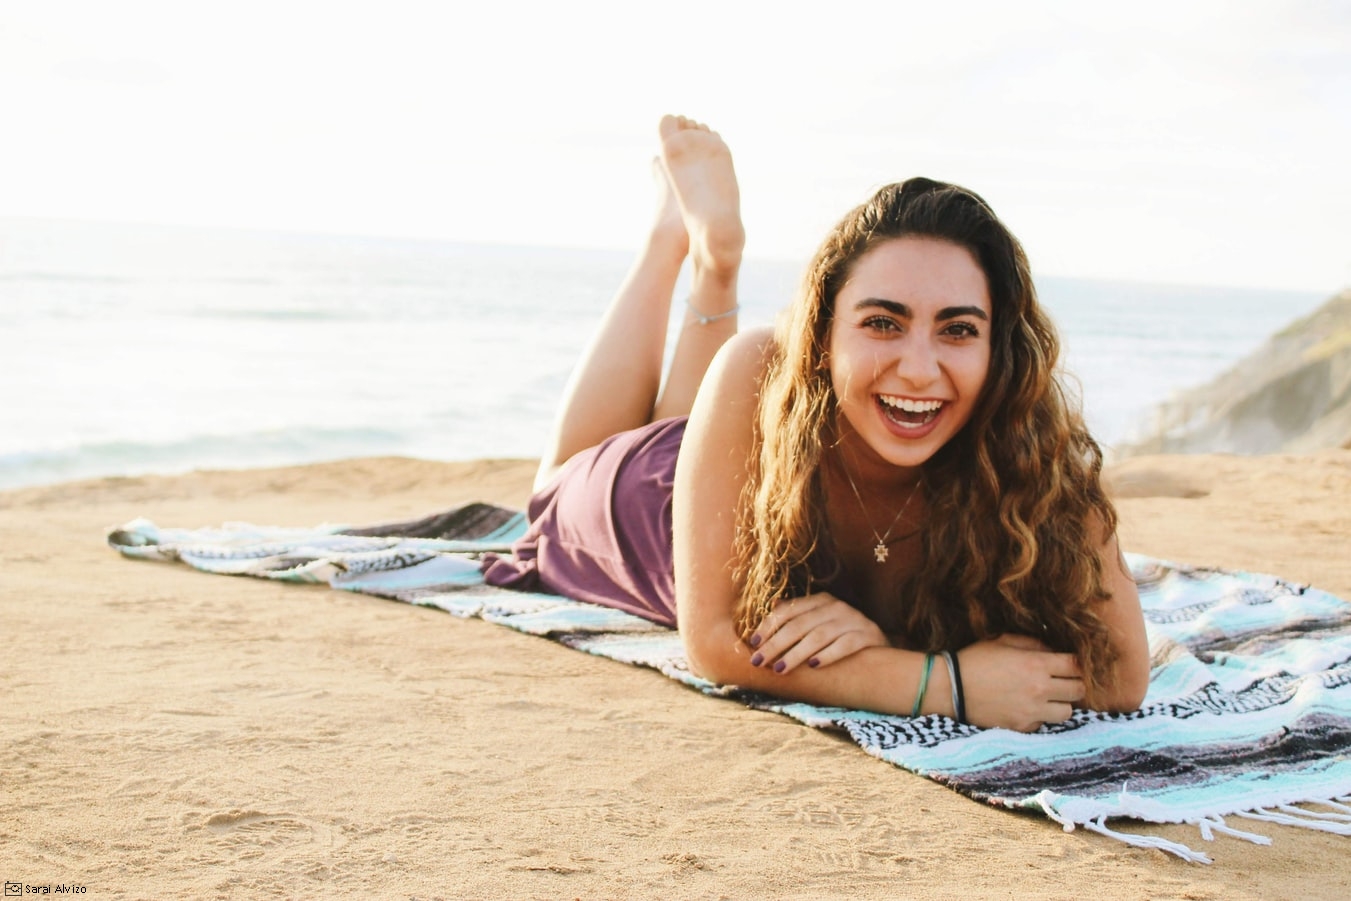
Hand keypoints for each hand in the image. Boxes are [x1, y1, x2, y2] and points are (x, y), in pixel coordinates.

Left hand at [746, 593, 889, 674]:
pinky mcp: (869, 635)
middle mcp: (836, 607)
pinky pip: (845, 645)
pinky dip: (828, 655)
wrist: (881, 648)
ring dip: (796, 653)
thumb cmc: (841, 637)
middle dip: (776, 644)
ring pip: (819, 636)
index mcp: (820, 601)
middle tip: (759, 661)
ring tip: (780, 669)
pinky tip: (813, 666)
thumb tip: (772, 607)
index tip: (753, 644)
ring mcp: (854, 620)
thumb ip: (797, 617)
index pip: (788, 610)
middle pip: (800, 625)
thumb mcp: (819, 624)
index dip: (769, 626)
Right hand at [959, 634, 1085, 731]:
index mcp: (1037, 664)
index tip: (1070, 664)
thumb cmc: (976, 659)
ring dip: (1062, 703)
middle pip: (1078, 690)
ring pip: (1067, 712)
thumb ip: (1033, 643)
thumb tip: (1054, 651)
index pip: (1076, 666)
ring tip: (1048, 697)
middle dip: (1074, 683)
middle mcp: (1040, 690)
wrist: (950, 688)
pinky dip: (1040, 716)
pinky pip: (1045, 723)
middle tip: (1062, 680)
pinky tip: (1027, 707)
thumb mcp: (1003, 641)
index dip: (1076, 663)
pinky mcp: (1022, 727)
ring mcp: (1032, 711)